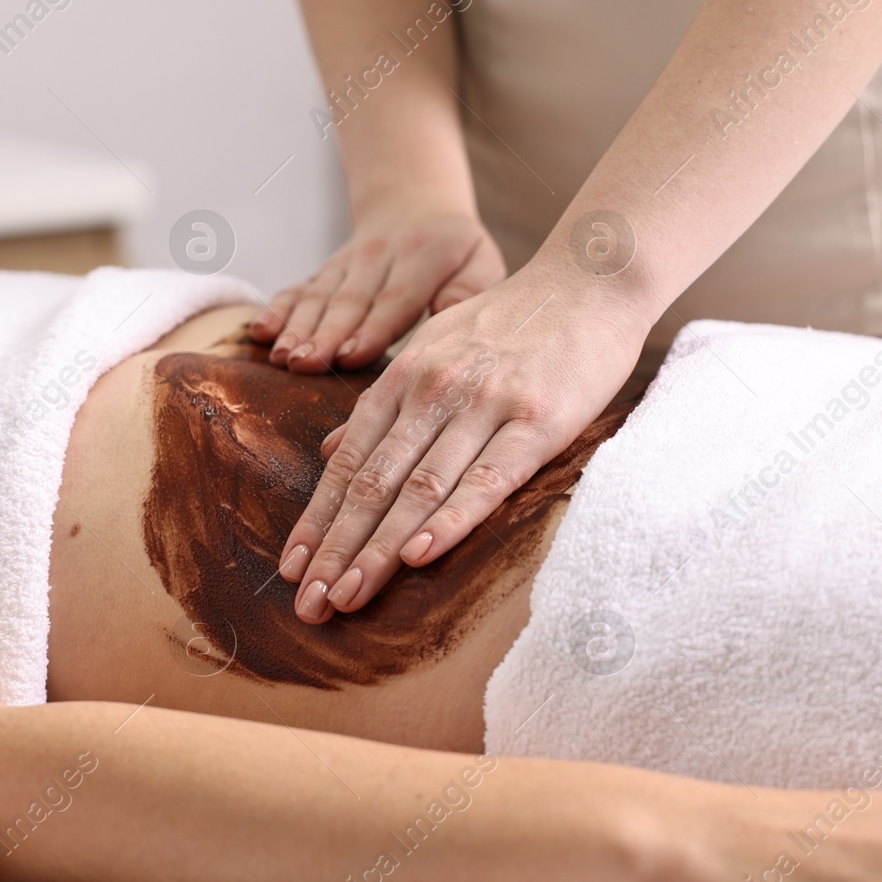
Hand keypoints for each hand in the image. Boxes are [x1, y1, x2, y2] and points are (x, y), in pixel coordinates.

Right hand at [248, 206, 504, 372]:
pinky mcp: (324, 272)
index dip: (373, 328)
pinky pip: (298, 289)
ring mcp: (346, 264)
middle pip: (349, 302)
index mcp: (423, 257)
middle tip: (306, 363)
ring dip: (297, 329)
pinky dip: (276, 310)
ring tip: (283, 357)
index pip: (396, 298)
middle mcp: (379, 257)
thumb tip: (449, 315)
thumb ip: (469, 290)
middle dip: (325, 335)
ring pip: (319, 298)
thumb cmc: (457, 251)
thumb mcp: (481, 261)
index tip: (353, 356)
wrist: (415, 205)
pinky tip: (259, 333)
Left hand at [278, 256, 651, 621]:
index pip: (348, 464)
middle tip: (308, 603)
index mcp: (404, 378)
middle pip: (372, 483)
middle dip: (335, 548)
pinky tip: (419, 556)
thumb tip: (332, 451)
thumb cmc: (512, 322)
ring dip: (378, 549)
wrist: (590, 279)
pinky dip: (450, 520)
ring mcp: (484, 405)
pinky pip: (487, 479)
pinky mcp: (538, 420)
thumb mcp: (434, 348)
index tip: (291, 569)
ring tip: (347, 596)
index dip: (317, 520)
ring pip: (420, 489)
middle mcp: (433, 391)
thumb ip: (385, 403)